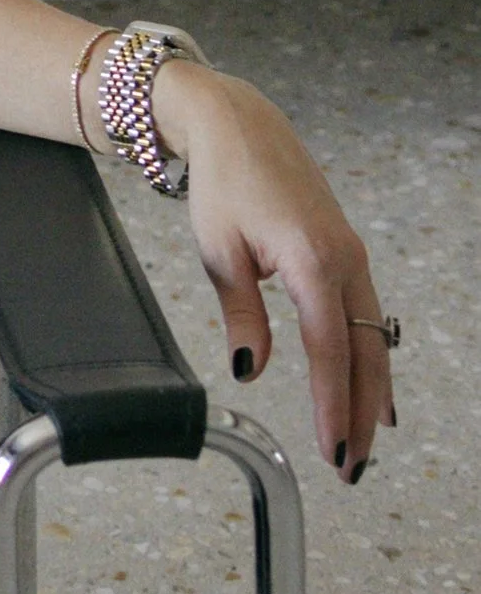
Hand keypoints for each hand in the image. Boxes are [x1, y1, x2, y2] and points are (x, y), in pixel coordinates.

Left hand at [159, 62, 396, 479]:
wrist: (239, 125)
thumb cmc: (225, 182)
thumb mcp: (219, 250)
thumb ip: (242, 314)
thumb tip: (251, 371)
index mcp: (312, 261)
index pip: (329, 352)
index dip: (332, 406)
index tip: (332, 451)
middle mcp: (344, 261)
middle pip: (363, 354)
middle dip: (357, 415)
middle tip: (351, 468)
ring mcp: (351, 256)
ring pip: (372, 339)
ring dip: (368, 394)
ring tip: (362, 446)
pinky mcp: (347, 254)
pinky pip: (368, 317)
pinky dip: (371, 359)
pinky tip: (373, 394)